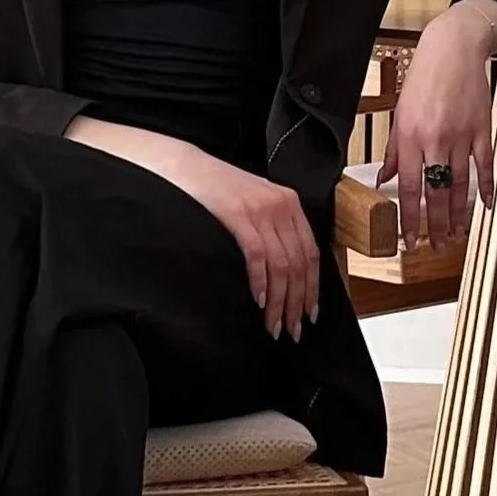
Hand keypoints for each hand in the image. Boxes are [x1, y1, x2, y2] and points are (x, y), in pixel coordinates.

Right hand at [69, 119, 319, 338]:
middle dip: (297, 302)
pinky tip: (258, 301)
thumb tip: (285, 271)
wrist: (184, 165)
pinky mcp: (237, 214)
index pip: (311, 253)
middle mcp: (281, 206)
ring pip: (281, 265)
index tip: (310, 313)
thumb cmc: (216, 188)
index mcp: (290, 203)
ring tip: (273, 325)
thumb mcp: (254, 203)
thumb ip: (273, 227)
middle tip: (292, 330)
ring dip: (279, 301)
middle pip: (299, 263)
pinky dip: (260, 282)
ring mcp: (260, 209)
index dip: (312, 287)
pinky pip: (257, 256)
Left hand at [383, 0, 496, 249]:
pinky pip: (485, 166)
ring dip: (459, 214)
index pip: (410, 189)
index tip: (409, 241)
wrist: (453, 49)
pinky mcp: (483, 130)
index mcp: (410, 137)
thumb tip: (386, 180)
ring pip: (460, 184)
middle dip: (437, 225)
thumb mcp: (400, 113)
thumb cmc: (423, 78)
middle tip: (437, 247)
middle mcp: (435, 140)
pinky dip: (487, 188)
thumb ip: (395, 151)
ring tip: (458, 235)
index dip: (410, 219)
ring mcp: (462, 136)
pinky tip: (487, 206)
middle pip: (436, 193)